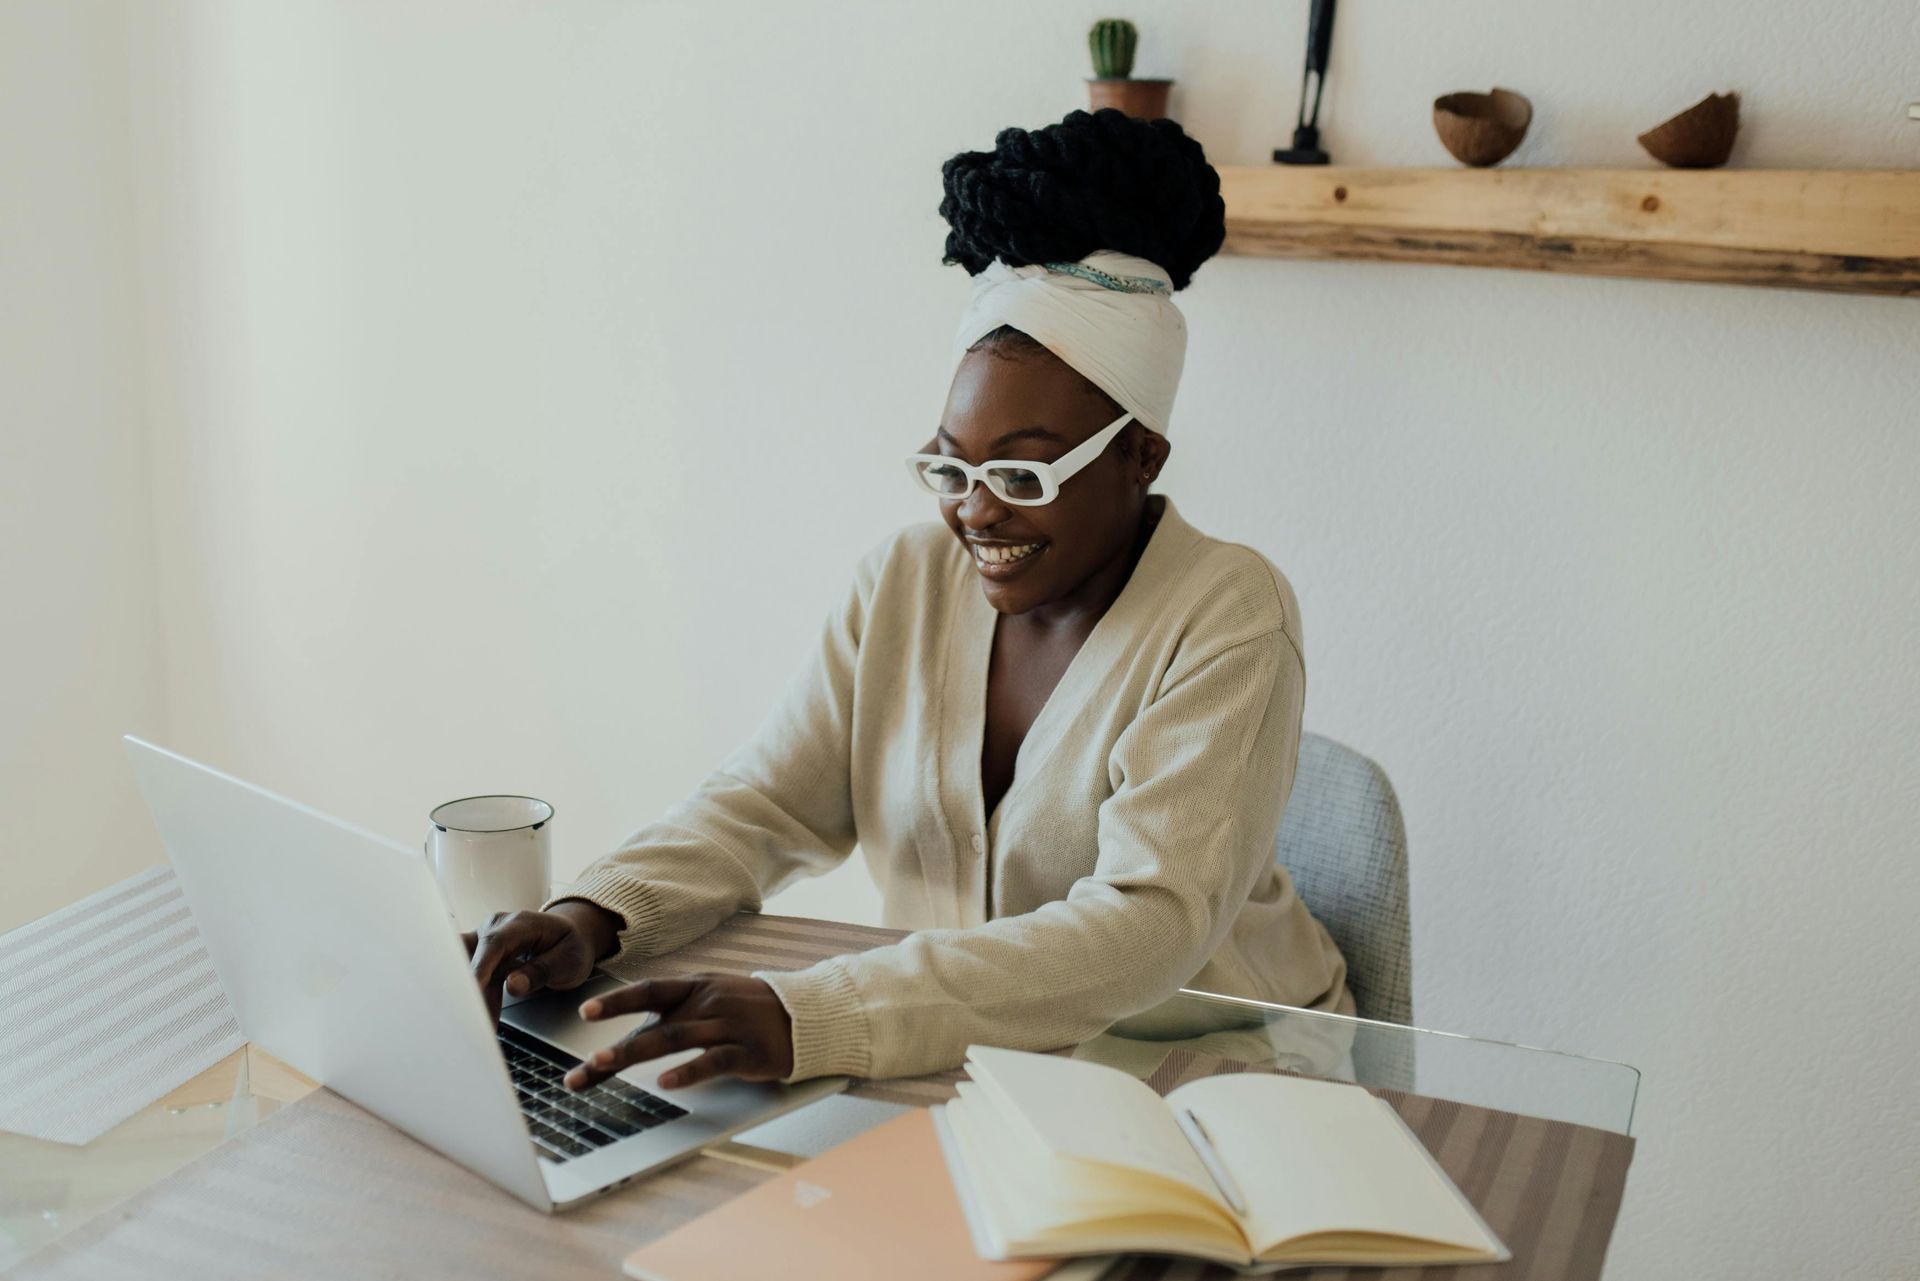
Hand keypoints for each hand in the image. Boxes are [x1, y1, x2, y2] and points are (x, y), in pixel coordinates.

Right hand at [463, 901, 619, 1023]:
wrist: (570, 937)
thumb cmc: (570, 945)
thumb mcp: (567, 961)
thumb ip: (540, 972)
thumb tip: (513, 986)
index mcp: (520, 923)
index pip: (495, 943)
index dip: (481, 967)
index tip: (473, 991)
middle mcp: (497, 927)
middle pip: (472, 955)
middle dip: (471, 987)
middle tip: (476, 1019)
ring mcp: (486, 939)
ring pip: (467, 968)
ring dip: (475, 996)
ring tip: (487, 1023)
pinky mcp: (482, 953)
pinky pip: (473, 976)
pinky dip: (478, 996)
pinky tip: (487, 1015)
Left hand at [564, 974, 793, 1091]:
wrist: (805, 1015)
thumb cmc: (749, 1011)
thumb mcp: (711, 999)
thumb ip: (675, 1015)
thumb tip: (628, 1038)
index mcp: (696, 987)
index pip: (649, 991)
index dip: (617, 1000)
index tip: (585, 1011)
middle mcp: (708, 1003)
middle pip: (656, 1022)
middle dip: (618, 1043)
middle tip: (586, 1061)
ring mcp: (728, 1026)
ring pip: (676, 1039)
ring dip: (637, 1052)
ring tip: (604, 1065)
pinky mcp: (747, 1052)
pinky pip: (713, 1061)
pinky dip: (687, 1072)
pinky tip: (666, 1082)